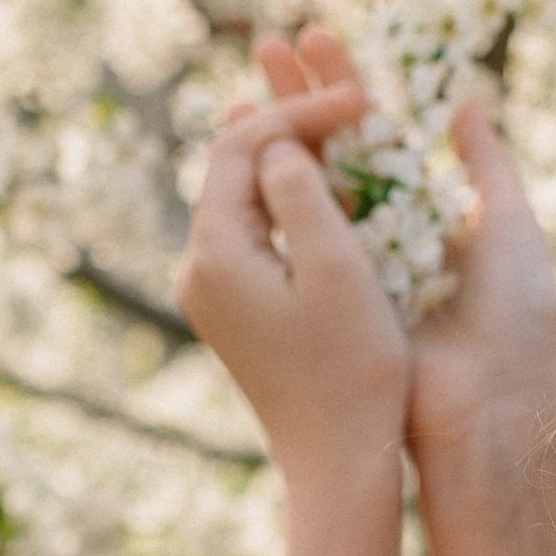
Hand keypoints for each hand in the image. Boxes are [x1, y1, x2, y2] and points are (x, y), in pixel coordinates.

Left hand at [174, 62, 405, 484]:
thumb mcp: (337, 268)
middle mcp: (197, 269)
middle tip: (347, 97)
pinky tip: (319, 179)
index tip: (358, 95)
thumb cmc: (352, 368)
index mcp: (215, 254)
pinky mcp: (233, 311)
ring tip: (333, 119)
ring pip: (241, 197)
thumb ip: (301, 192)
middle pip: (231, 167)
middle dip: (288, 124)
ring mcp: (211, 292)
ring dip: (287, 158)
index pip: (241, 148)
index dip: (298, 111)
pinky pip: (252, 232)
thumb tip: (275, 144)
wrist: (338, 460)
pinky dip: (286, 199)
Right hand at [244, 27, 555, 472]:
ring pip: (306, 189)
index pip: (377, 136)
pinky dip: (271, 196)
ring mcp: (349, 267)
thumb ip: (484, 164)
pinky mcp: (327, 298)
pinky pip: (296, 239)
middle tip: (266, 42)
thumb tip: (463, 100)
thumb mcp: (509, 226)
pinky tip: (245, 154)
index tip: (316, 37)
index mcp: (425, 216)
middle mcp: (383, 236)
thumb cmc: (511, 315)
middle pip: (331, 152)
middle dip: (299, 97)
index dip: (346, 87)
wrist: (489, 402)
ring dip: (277, 136)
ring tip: (246, 83)